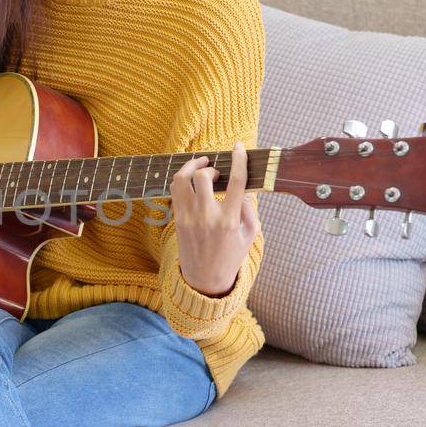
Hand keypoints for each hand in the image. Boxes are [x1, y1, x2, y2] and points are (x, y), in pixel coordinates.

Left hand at [169, 140, 259, 296]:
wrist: (205, 280)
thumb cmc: (230, 257)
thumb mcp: (250, 235)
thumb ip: (249, 209)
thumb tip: (244, 190)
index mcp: (229, 220)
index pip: (236, 182)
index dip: (239, 160)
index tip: (239, 147)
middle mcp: (208, 217)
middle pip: (203, 177)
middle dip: (210, 166)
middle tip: (216, 170)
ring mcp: (189, 218)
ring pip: (182, 180)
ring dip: (191, 167)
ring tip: (200, 167)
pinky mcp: (177, 220)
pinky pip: (175, 191)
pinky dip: (182, 180)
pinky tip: (191, 181)